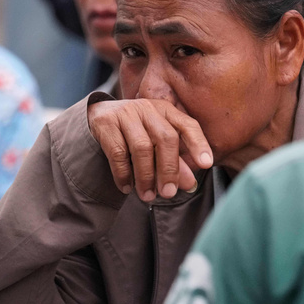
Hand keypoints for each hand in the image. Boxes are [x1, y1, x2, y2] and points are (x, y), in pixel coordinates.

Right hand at [88, 99, 213, 201]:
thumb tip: (190, 184)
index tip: (206, 164)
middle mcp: (148, 108)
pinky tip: (126, 187)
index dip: (198, 144)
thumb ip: (174, 161)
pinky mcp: (106, 123)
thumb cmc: (136, 132)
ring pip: (142, 147)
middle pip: (165, 138)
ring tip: (147, 196)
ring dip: (146, 176)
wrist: (97, 116)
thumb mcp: (157, 143)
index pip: (188, 124)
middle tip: (169, 193)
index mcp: (166, 110)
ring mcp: (126, 113)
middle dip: (169, 169)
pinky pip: (118, 152)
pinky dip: (123, 173)